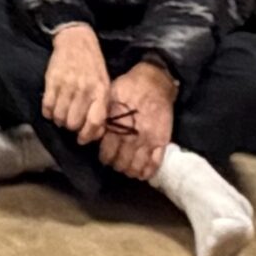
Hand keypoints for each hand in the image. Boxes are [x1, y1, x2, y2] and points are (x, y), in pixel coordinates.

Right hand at [43, 24, 112, 144]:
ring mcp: (67, 84)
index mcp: (101, 91)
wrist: (77, 41)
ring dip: (58, 120)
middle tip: (70, 122)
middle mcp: (85, 89)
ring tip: (61, 114)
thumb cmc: (93, 66)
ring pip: (59, 117)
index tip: (82, 139)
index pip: (95, 122)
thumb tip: (94, 134)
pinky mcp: (52, 80)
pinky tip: (52, 109)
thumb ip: (101, 108)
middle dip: (70, 127)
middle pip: (74, 123)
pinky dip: (48, 113)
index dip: (87, 135)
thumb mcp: (104, 84)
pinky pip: (47, 107)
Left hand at [99, 60, 176, 182]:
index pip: (107, 153)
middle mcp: (132, 137)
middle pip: (121, 163)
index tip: (104, 158)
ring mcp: (148, 141)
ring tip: (127, 168)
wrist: (155, 81)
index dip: (104, 158)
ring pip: (137, 166)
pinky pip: (155, 163)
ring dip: (130, 170)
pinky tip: (142, 174)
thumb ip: (103, 117)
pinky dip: (147, 172)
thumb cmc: (128, 87)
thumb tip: (93, 132)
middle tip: (115, 163)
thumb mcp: (109, 97)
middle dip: (116, 165)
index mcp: (117, 126)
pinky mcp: (162, 141)